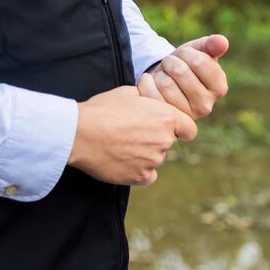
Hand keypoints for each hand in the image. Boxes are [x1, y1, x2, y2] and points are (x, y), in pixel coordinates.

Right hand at [68, 85, 196, 186]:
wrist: (80, 133)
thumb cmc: (102, 109)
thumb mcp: (129, 93)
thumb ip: (150, 98)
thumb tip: (155, 98)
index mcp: (166, 117)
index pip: (190, 129)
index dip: (181, 129)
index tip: (172, 131)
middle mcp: (164, 140)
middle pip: (168, 143)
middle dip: (156, 139)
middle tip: (133, 134)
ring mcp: (153, 160)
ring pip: (156, 159)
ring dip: (145, 155)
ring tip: (121, 146)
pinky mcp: (140, 177)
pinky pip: (147, 176)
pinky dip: (138, 171)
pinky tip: (123, 161)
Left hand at [139, 34, 229, 118]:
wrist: (167, 83)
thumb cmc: (186, 65)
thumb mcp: (199, 51)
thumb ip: (212, 45)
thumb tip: (223, 42)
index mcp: (219, 88)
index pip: (199, 61)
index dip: (186, 53)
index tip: (184, 55)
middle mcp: (206, 106)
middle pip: (180, 72)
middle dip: (170, 61)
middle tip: (169, 64)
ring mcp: (186, 115)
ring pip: (165, 84)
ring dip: (159, 72)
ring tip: (163, 74)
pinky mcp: (166, 119)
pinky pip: (152, 95)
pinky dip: (146, 82)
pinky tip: (150, 80)